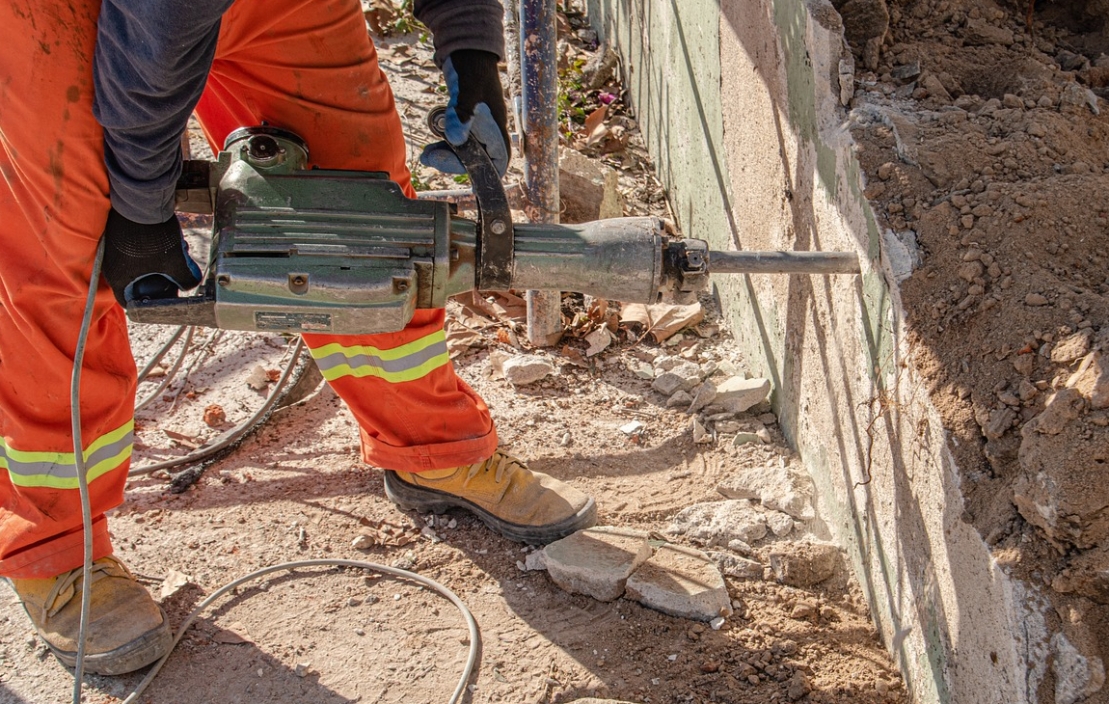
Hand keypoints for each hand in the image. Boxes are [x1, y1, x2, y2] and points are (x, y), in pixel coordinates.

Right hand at [101, 207, 201, 305]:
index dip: (149, 304)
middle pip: (137, 283)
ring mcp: (114, 249)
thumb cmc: (152, 234)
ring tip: (178, 254)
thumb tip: (191, 284)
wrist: (142, 200)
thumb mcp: (175, 261)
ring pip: (140, 265)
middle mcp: (111, 265)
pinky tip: (170, 242)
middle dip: (160, 281)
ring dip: (160, 263)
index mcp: (118, 277)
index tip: (163, 299)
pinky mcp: (120, 235)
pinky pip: (138, 251)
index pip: (130, 302)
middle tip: (175, 276)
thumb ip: (185, 279)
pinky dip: (153, 250)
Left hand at [420, 49, 510, 177]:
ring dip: (446, 156)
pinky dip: (444, 145)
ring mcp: (477, 128)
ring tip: (427, 153)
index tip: (462, 173)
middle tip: (430, 158)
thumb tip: (456, 140)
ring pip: (464, 153)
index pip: (498, 162)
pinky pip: (456, 142)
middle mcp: (489, 132)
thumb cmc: (472, 69)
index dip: (484, 172)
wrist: (466, 52)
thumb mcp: (468, 91)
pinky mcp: (465, 123)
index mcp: (497, 129)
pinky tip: (432, 141)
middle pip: (477, 161)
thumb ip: (462, 115)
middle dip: (453, 163)